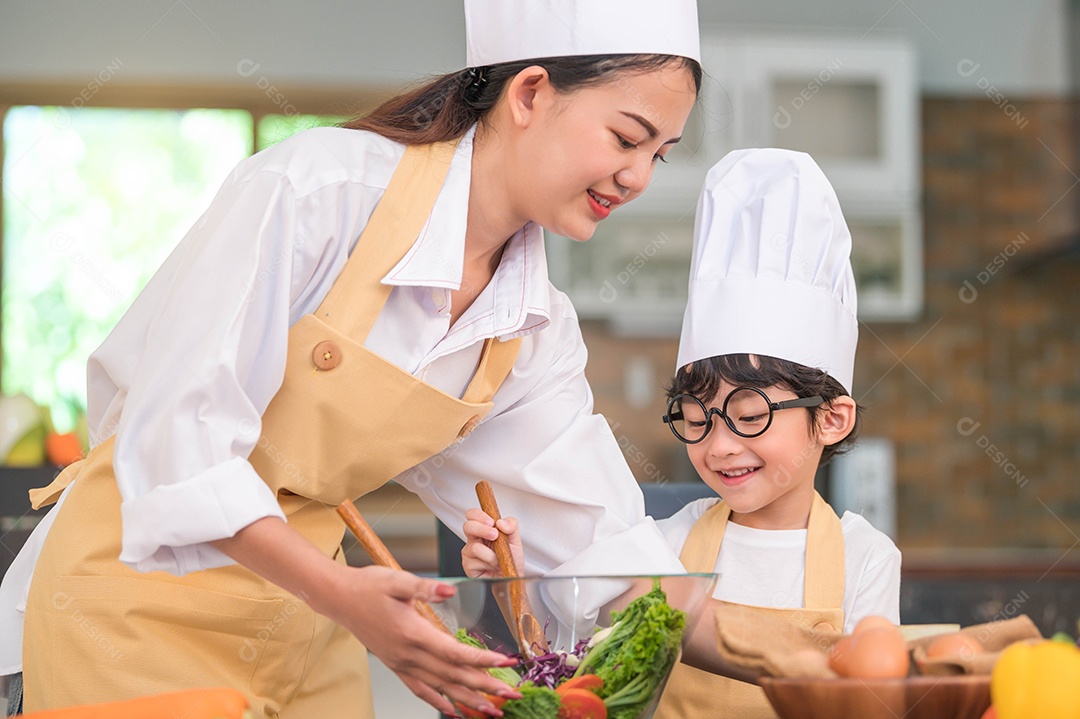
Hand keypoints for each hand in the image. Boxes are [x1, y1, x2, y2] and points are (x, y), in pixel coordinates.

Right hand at [213, 518, 519, 714]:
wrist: (338, 599)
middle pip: (453, 676)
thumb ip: (425, 588)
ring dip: (468, 700)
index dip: (482, 661)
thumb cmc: (367, 586)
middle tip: (511, 696)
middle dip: (485, 687)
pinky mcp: (396, 665)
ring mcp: (402, 664)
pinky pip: (421, 690)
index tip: (506, 664)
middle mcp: (409, 655)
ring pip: (441, 688)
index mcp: (413, 634)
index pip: (455, 653)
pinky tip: (454, 711)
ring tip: (492, 711)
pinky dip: (440, 701)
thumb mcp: (397, 580)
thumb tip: (449, 590)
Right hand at [462, 508, 523, 578]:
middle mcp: (475, 539)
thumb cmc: (511, 559)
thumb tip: (501, 522)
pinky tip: (491, 566)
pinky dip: (487, 563)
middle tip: (495, 536)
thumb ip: (512, 526)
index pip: (473, 515)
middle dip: (482, 529)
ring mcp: (469, 552)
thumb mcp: (516, 540)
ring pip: (474, 546)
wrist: (512, 578)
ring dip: (491, 554)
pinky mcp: (468, 565)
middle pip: (467, 526)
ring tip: (498, 559)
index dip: (479, 515)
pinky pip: (474, 561)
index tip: (492, 522)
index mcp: (484, 529)